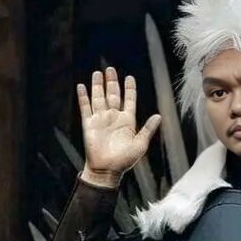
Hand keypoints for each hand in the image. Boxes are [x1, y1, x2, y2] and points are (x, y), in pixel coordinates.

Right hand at [77, 67, 160, 186]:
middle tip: (110, 69)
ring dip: (98, 85)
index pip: (129, 100)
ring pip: (99, 98)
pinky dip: (84, 97)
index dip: (129, 89)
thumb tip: (159, 116)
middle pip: (113, 95)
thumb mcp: (140, 144)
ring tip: (98, 73)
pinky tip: (82, 86)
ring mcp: (101, 120)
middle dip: (112, 82)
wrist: (106, 170)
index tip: (130, 78)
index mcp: (127, 121)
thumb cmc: (125, 160)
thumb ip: (148, 129)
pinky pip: (85, 108)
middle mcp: (114, 117)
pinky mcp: (89, 124)